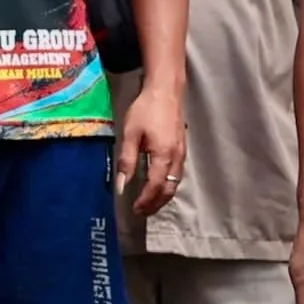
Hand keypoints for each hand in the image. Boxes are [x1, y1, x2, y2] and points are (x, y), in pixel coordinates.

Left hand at [114, 76, 188, 218]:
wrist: (166, 90)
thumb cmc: (146, 109)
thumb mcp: (130, 134)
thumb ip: (127, 161)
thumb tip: (121, 185)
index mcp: (163, 155)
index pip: (155, 186)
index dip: (145, 201)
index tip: (135, 209)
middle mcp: (176, 158)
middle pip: (169, 190)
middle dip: (156, 204)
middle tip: (142, 212)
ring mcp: (182, 153)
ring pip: (175, 184)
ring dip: (163, 197)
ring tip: (149, 204)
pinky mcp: (182, 148)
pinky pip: (177, 175)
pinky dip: (168, 186)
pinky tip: (159, 186)